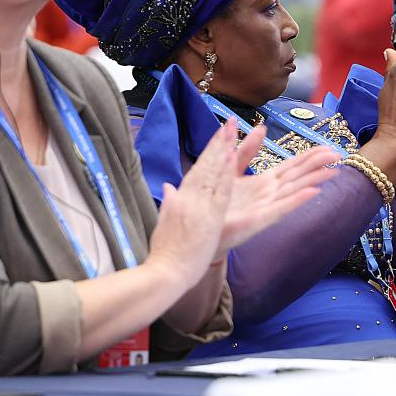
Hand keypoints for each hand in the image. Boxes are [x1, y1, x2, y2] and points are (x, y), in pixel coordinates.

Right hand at [147, 120, 236, 286]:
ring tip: (231, 132)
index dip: (208, 152)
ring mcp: (199, 207)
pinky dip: (225, 173)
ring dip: (223, 151)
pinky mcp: (209, 219)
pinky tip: (231, 157)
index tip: (218, 136)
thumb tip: (169, 187)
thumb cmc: (164, 253)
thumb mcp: (164, 224)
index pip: (197, 170)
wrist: (165, 272)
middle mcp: (189, 199)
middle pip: (206, 167)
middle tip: (228, 124)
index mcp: (179, 200)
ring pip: (213, 174)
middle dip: (217, 144)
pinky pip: (220, 192)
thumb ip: (169, 204)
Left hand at [219, 128, 337, 258]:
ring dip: (315, 180)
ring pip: (295, 190)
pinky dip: (298, 200)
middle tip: (340, 155)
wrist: (203, 227)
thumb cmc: (218, 202)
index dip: (310, 156)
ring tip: (333, 171)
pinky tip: (313, 192)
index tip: (329, 148)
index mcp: (265, 182)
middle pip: (299, 176)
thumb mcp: (231, 169)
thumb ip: (247, 150)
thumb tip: (261, 127)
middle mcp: (270, 193)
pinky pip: (282, 207)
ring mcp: (267, 206)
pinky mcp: (260, 219)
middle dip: (319, 165)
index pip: (293, 166)